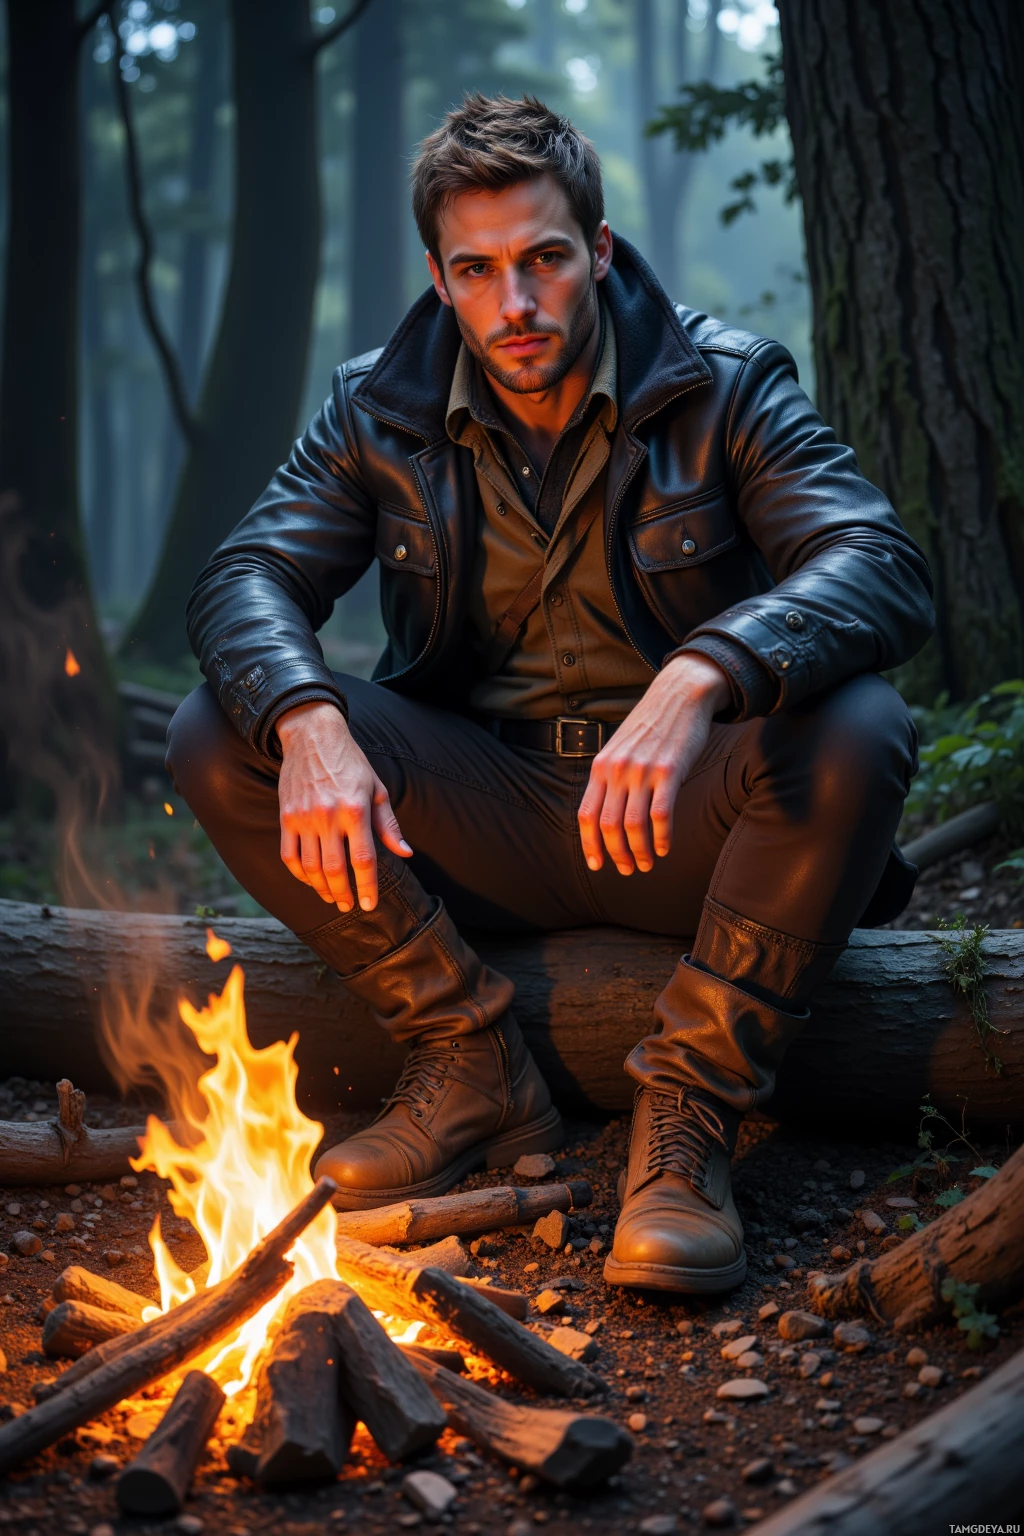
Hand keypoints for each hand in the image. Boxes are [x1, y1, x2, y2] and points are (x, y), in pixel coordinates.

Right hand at [276, 701, 410, 911]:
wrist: (312, 736)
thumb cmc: (351, 762)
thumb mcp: (377, 789)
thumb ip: (388, 824)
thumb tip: (405, 853)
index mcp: (355, 810)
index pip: (363, 859)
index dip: (367, 886)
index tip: (370, 904)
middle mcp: (328, 816)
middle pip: (335, 869)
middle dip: (344, 894)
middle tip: (350, 906)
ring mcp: (304, 818)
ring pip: (311, 867)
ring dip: (322, 888)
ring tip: (331, 897)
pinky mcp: (286, 817)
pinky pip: (289, 855)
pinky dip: (300, 874)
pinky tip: (311, 880)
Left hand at [577, 654, 730, 875]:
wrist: (679, 694)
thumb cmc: (651, 725)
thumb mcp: (620, 748)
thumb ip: (612, 776)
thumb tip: (608, 813)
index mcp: (601, 766)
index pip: (586, 815)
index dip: (589, 844)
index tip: (596, 865)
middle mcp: (617, 770)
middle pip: (609, 826)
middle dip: (616, 854)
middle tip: (627, 869)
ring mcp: (642, 771)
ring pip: (634, 825)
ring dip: (639, 852)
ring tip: (646, 863)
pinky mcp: (669, 771)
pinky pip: (661, 815)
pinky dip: (661, 838)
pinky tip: (664, 849)